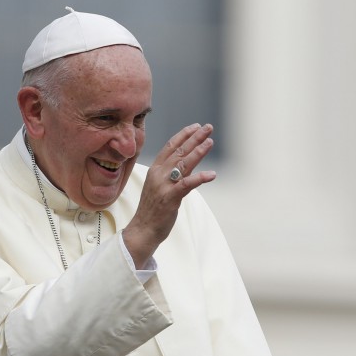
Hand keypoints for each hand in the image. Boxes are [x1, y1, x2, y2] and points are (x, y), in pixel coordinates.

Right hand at [123, 123, 215, 267]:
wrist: (143, 229)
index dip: (184, 135)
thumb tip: (188, 162)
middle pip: (179, 151)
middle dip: (195, 137)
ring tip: (210, 142)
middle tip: (208, 127)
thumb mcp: (161, 185)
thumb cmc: (153, 208)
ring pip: (184, 163)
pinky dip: (200, 178)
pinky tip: (212, 174)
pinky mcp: (170, 197)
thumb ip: (173, 173)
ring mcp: (164, 185)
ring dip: (198, 151)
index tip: (196, 126)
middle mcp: (158, 174)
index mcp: (155, 169)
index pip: (170, 146)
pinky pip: (187, 184)